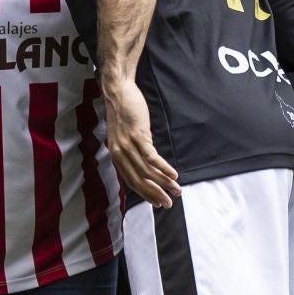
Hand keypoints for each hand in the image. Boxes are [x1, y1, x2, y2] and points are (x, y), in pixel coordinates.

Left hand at [106, 77, 179, 207]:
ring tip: (176, 190)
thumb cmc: (123, 112)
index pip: (131, 182)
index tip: (158, 202)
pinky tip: (173, 174)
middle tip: (169, 203)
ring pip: (147, 171)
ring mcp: (128, 145)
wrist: (118, 91)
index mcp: (116, 155)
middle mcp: (120, 153)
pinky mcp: (138, 135)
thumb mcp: (123, 136)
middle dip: (156, 194)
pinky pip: (151, 157)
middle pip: (139, 180)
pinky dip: (163, 168)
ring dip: (163, 183)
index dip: (146, 194)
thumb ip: (131, 151)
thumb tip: (146, 163)